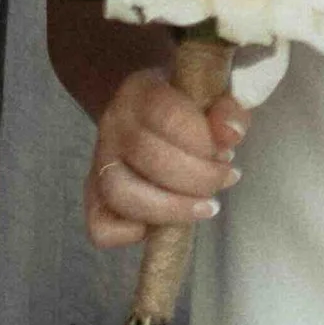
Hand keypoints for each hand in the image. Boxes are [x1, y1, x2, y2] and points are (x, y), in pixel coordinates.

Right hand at [84, 63, 240, 252]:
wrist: (150, 110)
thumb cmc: (189, 105)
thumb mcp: (214, 95)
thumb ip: (228, 110)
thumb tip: (230, 135)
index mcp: (141, 91)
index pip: (167, 117)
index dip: (202, 143)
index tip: (228, 157)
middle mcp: (113, 124)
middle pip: (147, 158)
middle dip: (196, 179)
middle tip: (223, 181)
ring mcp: (99, 161)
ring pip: (121, 194)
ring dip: (170, 210)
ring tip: (206, 208)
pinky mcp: (94, 195)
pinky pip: (100, 226)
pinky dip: (129, 233)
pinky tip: (162, 226)